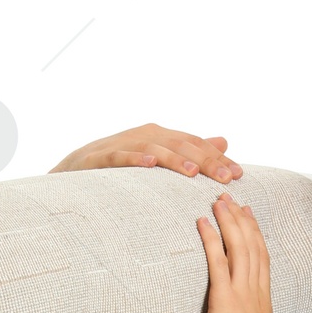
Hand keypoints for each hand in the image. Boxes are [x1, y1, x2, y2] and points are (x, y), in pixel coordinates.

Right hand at [49, 123, 242, 179]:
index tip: (239, 176)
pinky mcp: (101, 157)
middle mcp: (146, 135)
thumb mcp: (157, 156)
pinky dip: (134, 159)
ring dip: (175, 160)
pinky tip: (149, 164)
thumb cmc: (119, 166)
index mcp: (161, 136)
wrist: (71, 169)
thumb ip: (189, 149)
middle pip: (181, 145)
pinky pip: (120, 157)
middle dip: (206, 161)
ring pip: (154, 149)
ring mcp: (124, 144)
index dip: (218, 159)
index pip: (196, 145)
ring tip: (194, 172)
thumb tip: (223, 141)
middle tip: (227, 177)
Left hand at [196, 193, 280, 312]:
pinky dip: (210, 239)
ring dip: (227, 220)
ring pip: (237, 245)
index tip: (248, 211)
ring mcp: (241, 292)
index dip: (254, 230)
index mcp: (263, 295)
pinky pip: (217, 262)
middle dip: (239, 217)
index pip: (261, 254)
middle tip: (229, 196)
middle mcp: (255, 288)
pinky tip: (202, 223)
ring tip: (217, 200)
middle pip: (250, 243)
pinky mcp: (224, 299)